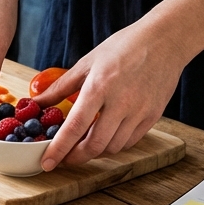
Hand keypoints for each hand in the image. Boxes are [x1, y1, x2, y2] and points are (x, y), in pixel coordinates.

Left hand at [31, 0, 203, 170]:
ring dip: (95, 152)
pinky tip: (105, 137)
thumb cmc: (125, 47)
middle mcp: (121, 103)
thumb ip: (61, 88)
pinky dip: (114, 145)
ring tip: (83, 145)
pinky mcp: (153, 116)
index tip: (48, 163)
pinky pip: (130, 142)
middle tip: (64, 158)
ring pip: (113, 147)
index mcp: (99, 87)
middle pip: (95, 145)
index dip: (59, 149)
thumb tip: (38, 103)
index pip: (75, 127)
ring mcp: (139, 112)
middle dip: (76, 158)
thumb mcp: (88, 62)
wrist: (165, 40)